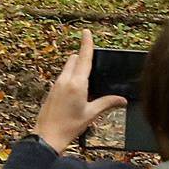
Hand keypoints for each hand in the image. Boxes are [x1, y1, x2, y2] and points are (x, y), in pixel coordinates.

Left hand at [32, 30, 125, 155]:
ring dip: (76, 68)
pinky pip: (63, 77)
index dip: (86, 43)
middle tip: (94, 63)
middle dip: (83, 57)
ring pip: (67, 68)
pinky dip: (70, 77)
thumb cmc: (69, 126)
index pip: (84, 58)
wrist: (46, 137)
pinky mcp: (52, 91)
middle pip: (74, 60)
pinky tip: (76, 91)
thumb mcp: (91, 114)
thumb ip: (107, 103)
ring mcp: (56, 85)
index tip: (86, 31)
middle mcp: (65, 80)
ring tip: (86, 81)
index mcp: (76, 84)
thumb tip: (122, 100)